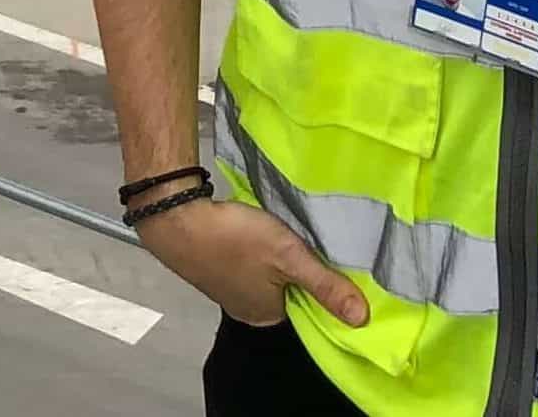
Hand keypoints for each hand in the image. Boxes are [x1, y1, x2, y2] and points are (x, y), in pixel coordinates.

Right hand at [133, 194, 369, 329]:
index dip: (324, 289)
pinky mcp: (216, 267)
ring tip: (297, 236)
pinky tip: (264, 234)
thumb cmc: (234, 239)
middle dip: (302, 272)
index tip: (339, 266)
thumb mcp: (288, 256)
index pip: (308, 310)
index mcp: (267, 315)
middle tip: (320, 245)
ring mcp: (229, 289)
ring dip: (280, 260)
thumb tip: (363, 319)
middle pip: (288, 293)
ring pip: (269, 277)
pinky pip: (250, 265)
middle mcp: (248, 310)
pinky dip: (260, 252)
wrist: (175, 218)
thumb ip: (325, 285)